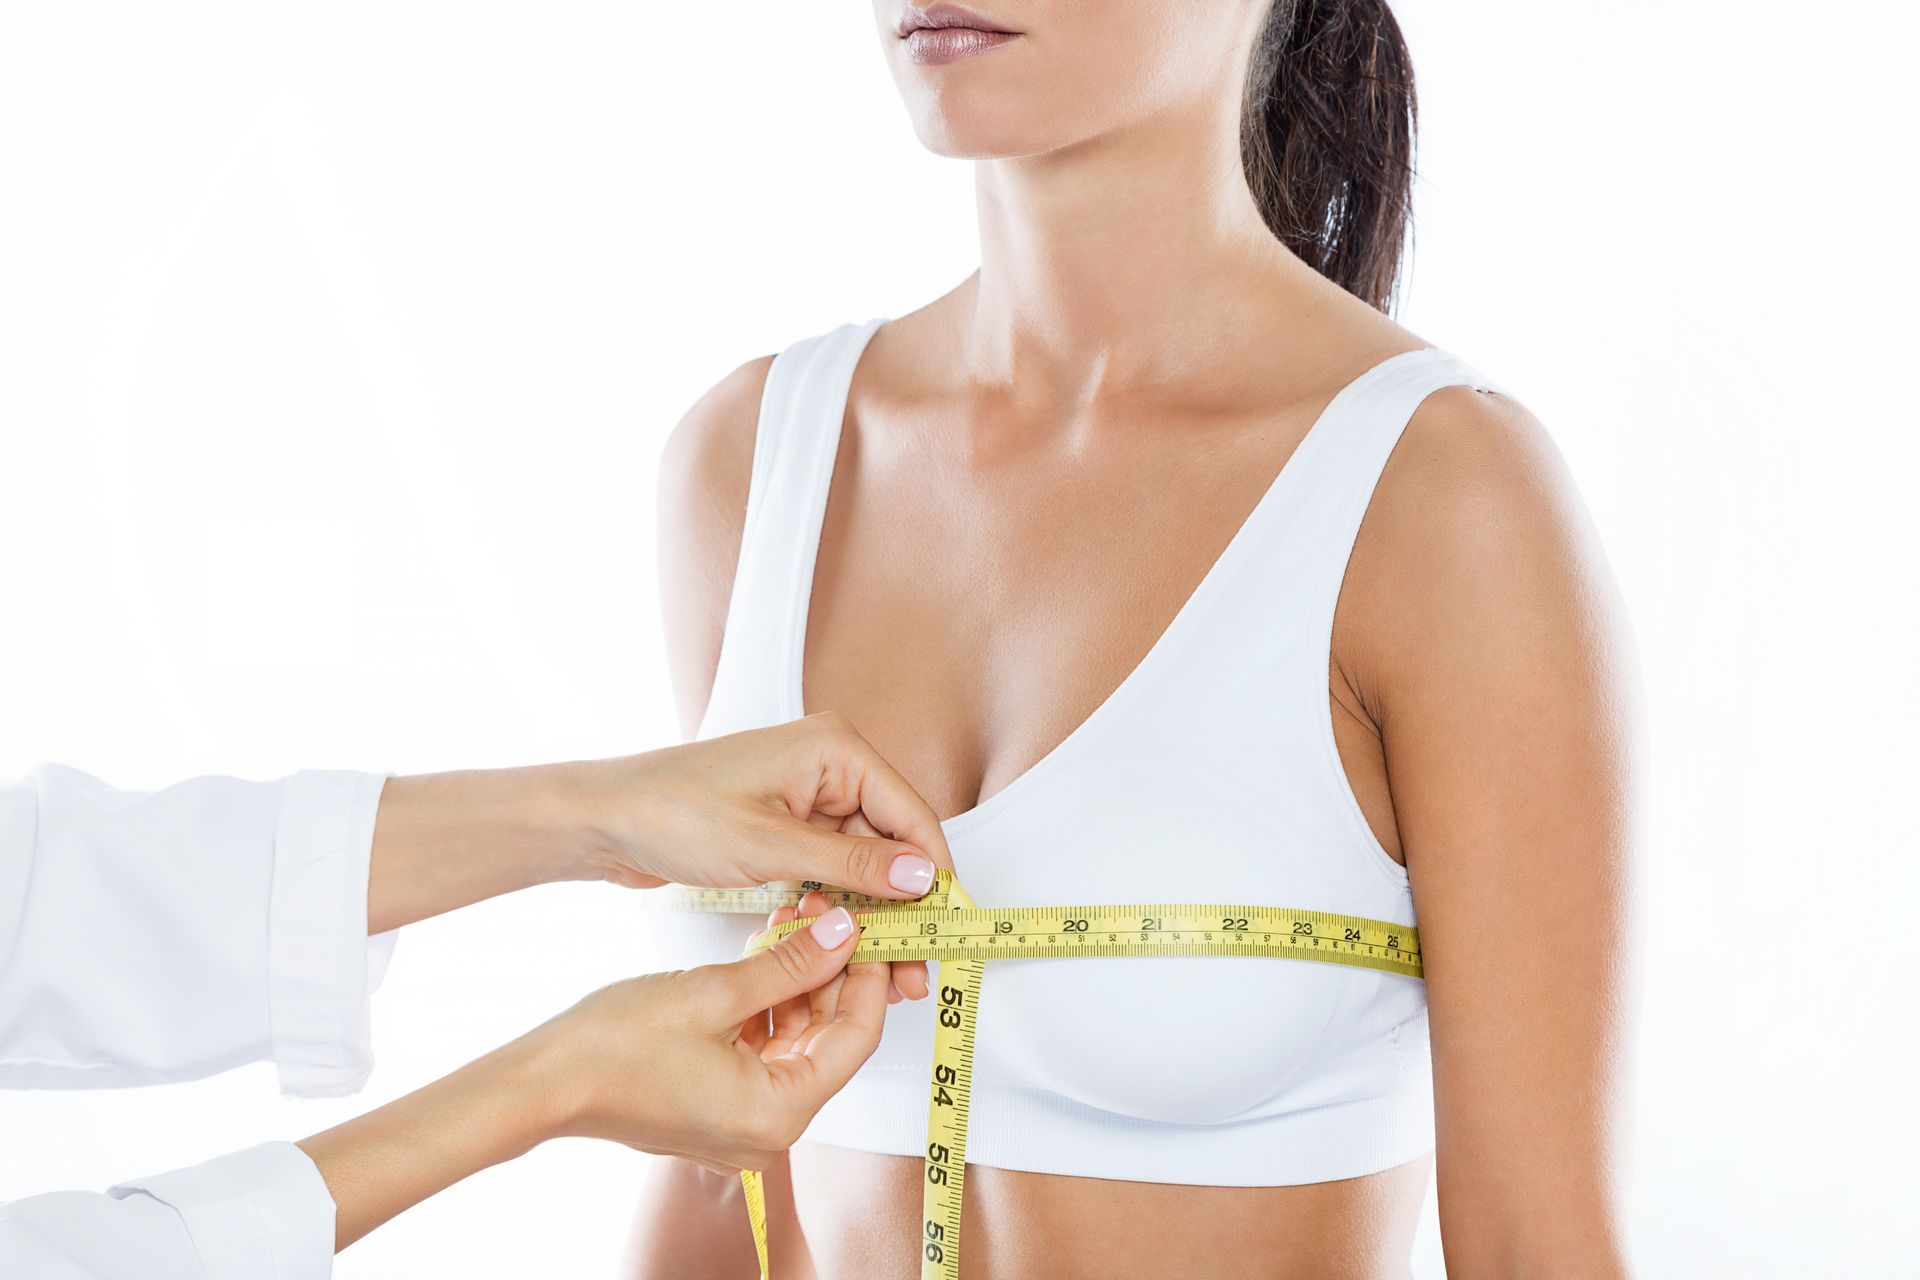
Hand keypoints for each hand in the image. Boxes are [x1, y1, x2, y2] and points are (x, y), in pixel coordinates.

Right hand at [298, 906, 884, 1248]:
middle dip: (831, 973)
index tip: (871, 928)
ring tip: (796, 919)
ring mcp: (743, 1120)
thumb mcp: (714, 991)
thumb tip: (843, 934)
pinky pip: (764, 1049)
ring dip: (797, 981)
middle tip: (830, 913)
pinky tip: (764, 951)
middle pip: (828, 1039)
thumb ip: (789, 964)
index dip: (867, 976)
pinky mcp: (719, 1104)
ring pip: (796, 1039)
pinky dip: (767, 1004)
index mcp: (779, 1112)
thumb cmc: (615, 1047)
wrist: (545, 1081)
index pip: (856, 1038)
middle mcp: (769, 1129)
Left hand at [569, 711, 948, 1000]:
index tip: (945, 930)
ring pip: (863, 864)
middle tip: (913, 968)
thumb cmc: (672, 811)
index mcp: (836, 749)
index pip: (911, 815)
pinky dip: (838, 907)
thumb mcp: (770, 846)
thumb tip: (921, 879)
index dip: (933, 876)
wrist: (604, 820)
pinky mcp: (787, 825)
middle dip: (904, 907)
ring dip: (873, 915)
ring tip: (884, 972)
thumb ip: (852, 866)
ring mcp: (808, 796)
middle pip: (892, 843)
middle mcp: (830, 766)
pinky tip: (841, 946)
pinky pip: (831, 869)